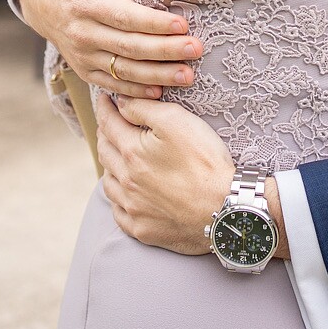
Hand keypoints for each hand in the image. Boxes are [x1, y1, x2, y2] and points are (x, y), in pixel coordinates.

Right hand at [15, 0, 201, 97]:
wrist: (40, 5)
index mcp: (84, 4)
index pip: (123, 17)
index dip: (153, 23)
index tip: (182, 24)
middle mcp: (83, 34)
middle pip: (129, 47)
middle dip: (165, 50)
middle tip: (196, 49)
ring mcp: (84, 57)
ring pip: (125, 71)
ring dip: (158, 75)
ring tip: (189, 75)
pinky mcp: (86, 72)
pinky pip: (114, 85)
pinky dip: (137, 91)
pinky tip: (161, 91)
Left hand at [96, 94, 252, 256]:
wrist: (224, 208)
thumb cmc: (204, 162)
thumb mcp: (177, 121)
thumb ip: (144, 109)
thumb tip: (121, 103)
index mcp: (131, 153)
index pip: (108, 124)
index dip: (104, 108)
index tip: (104, 99)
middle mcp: (125, 182)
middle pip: (104, 152)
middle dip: (104, 133)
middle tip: (109, 124)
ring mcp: (133, 208)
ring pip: (108, 183)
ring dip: (108, 166)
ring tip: (115, 157)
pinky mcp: (142, 229)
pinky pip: (119, 213)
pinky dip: (117, 199)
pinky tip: (124, 194)